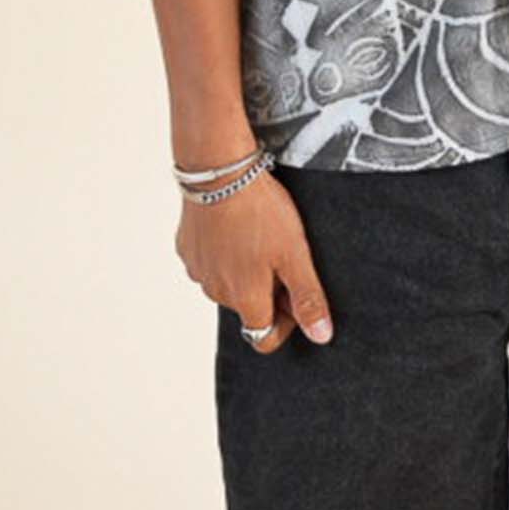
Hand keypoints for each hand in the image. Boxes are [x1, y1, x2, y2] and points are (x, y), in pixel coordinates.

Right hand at [174, 166, 333, 352]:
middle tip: (282, 252)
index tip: (294, 291)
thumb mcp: (295, 254)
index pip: (264, 338)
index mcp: (245, 300)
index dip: (285, 322)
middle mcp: (216, 293)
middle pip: (248, 307)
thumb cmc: (259, 212)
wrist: (219, 171)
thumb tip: (320, 336)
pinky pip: (210, 261)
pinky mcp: (187, 248)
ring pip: (228, 283)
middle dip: (268, 289)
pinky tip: (237, 225)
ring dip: (245, 270)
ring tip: (260, 233)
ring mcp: (198, 271)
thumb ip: (307, 298)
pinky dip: (224, 251)